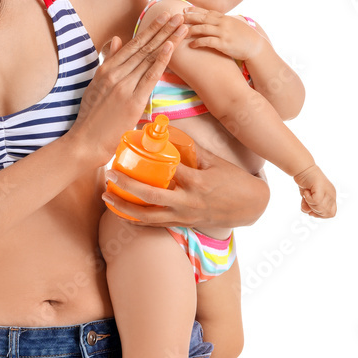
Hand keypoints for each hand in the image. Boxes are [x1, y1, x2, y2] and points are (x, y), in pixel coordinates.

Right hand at [68, 12, 187, 166]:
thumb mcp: (95, 84)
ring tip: (182, 26)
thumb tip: (115, 40)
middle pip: (144, 47)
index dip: (150, 30)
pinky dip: (161, 60)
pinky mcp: (132, 100)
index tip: (162, 17)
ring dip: (168, 39)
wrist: (85, 140)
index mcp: (106, 69)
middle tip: (178, 14)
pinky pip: (150, 76)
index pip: (132, 45)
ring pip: (149, 58)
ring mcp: (124, 86)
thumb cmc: (91, 117)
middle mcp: (115, 74)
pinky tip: (171, 47)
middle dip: (163, 29)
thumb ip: (108, 62)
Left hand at [101, 145, 269, 228]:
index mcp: (196, 182)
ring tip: (106, 197)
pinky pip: (155, 225)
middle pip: (150, 197)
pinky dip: (136, 220)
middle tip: (109, 176)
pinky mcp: (183, 225)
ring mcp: (184, 217)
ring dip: (124, 208)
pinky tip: (122, 213)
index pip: (165, 170)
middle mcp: (187, 202)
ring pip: (148, 217)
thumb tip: (168, 133)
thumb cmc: (234, 181)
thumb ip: (191, 149)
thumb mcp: (215, 161)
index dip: (144, 160)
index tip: (128, 150)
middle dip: (126, 188)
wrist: (251, 207)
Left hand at [182, 7, 264, 61]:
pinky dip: (198, 42)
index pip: (208, 12)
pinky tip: (191, 45)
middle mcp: (223, 23)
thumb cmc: (244, 37)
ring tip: (181, 32)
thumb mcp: (234, 25)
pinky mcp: (224, 44)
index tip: (185, 9)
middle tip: (178, 18)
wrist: (255, 46)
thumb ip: (223, 22)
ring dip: (191, 29)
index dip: (195, 10)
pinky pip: (208, 41)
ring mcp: (223, 33)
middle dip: (190, 17)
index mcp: (225, 18)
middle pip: (203, 18)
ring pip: (203, 28)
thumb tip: (213, 20)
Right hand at [294, 164, 336, 217]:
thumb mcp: (308, 198)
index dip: (321, 215)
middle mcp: (331, 194)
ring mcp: (327, 191)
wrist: (303, 169)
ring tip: (306, 196)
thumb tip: (308, 212)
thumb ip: (309, 206)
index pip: (331, 213)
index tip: (311, 212)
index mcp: (331, 197)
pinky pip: (315, 201)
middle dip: (315, 211)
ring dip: (310, 205)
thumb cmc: (306, 183)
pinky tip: (305, 192)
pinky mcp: (321, 187)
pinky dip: (307, 199)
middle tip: (307, 202)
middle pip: (326, 213)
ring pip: (321, 208)